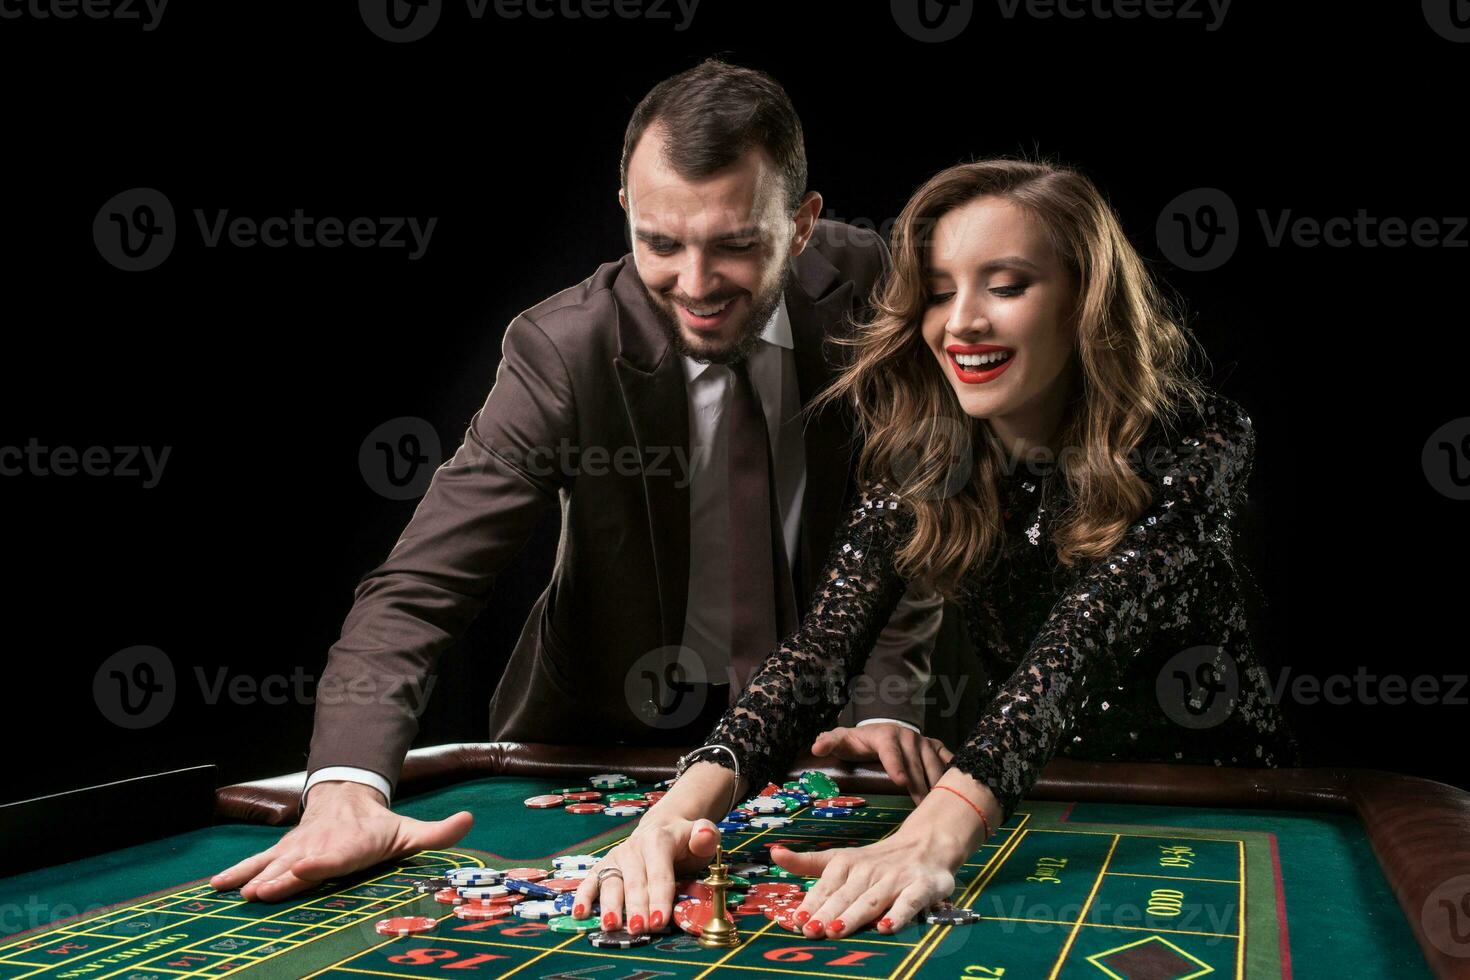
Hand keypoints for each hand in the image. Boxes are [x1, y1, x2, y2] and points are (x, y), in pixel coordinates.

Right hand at [209, 781, 472, 901]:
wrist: (346, 799)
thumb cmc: (379, 826)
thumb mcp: (411, 831)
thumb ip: (439, 833)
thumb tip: (470, 819)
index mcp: (352, 846)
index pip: (336, 856)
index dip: (320, 863)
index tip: (305, 868)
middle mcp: (320, 847)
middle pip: (299, 864)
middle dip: (281, 878)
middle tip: (261, 892)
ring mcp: (297, 848)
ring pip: (273, 863)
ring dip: (253, 877)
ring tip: (235, 892)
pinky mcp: (281, 852)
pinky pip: (256, 862)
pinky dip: (236, 872)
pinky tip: (216, 886)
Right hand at [570, 814, 721, 935]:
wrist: (663, 827)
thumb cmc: (684, 841)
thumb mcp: (701, 836)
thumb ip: (705, 837)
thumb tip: (704, 835)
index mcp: (658, 840)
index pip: (659, 873)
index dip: (660, 897)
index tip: (660, 920)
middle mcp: (633, 848)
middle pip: (635, 882)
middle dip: (636, 907)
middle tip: (639, 930)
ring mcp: (616, 858)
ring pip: (611, 884)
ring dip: (610, 906)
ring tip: (612, 926)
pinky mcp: (604, 867)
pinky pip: (591, 882)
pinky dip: (583, 897)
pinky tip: (579, 914)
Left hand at [772, 834, 957, 938]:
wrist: (926, 844)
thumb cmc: (875, 861)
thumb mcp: (840, 859)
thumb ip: (807, 862)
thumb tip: (774, 853)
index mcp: (847, 863)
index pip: (826, 885)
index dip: (811, 902)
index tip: (796, 919)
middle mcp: (869, 870)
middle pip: (845, 895)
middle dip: (827, 913)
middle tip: (810, 930)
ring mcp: (896, 879)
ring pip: (872, 900)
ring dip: (854, 915)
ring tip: (836, 930)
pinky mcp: (921, 887)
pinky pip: (909, 902)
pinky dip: (898, 915)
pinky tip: (886, 928)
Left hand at [811, 724, 952, 802]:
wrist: (880, 730)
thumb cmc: (859, 741)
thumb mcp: (842, 740)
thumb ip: (829, 742)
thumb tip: (816, 748)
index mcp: (884, 735)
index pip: (891, 751)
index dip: (897, 765)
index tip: (901, 782)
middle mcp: (908, 737)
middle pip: (916, 763)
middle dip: (920, 784)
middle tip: (923, 808)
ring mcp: (924, 742)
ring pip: (935, 764)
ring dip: (938, 784)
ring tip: (941, 807)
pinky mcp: (935, 747)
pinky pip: (948, 760)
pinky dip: (953, 774)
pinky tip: (959, 793)